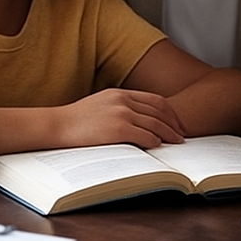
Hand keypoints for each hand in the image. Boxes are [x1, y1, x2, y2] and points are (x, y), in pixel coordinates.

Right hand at [57, 89, 187, 148]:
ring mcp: (121, 114)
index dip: (170, 112)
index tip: (176, 122)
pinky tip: (158, 146)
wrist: (57, 125)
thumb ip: (118, 107)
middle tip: (182, 135)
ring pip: (155, 124)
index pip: (155, 100)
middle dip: (174, 124)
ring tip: (176, 142)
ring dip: (169, 134)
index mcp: (120, 93)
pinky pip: (145, 136)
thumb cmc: (76, 120)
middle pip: (159, 111)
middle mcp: (123, 101)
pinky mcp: (118, 129)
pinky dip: (155, 141)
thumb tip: (137, 119)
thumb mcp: (100, 104)